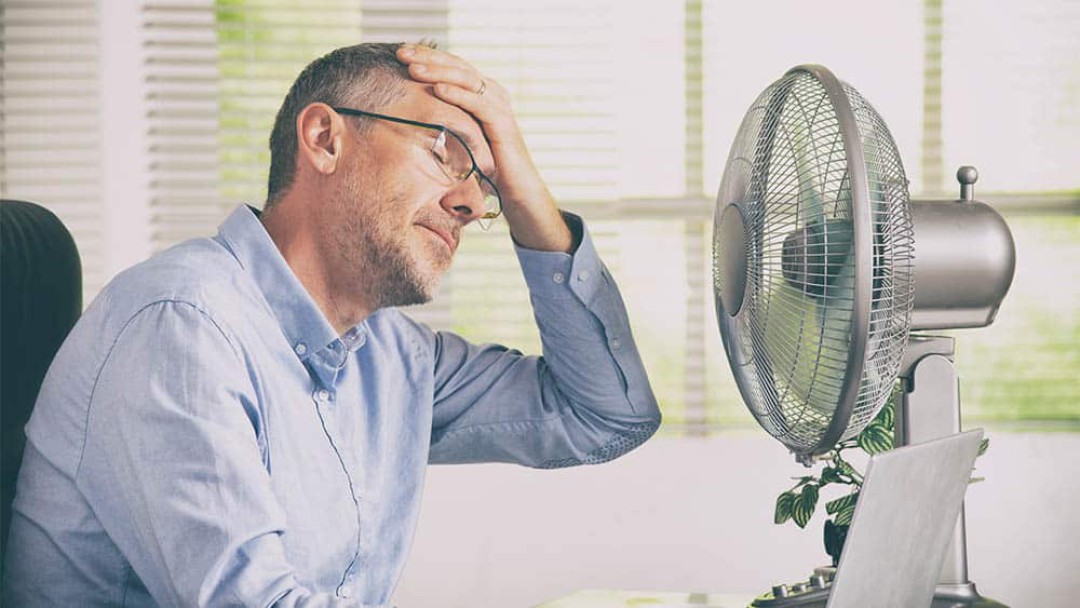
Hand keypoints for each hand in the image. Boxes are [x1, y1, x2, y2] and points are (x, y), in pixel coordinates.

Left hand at [396, 44, 572, 251]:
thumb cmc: (484, 168)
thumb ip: (443, 121)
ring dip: (438, 71)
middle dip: (428, 57)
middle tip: (401, 52)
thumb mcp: (459, 138)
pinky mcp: (503, 122)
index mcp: (480, 93)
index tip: (399, 53)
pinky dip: (457, 95)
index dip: (426, 56)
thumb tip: (406, 113)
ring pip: (466, 78)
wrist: (515, 193)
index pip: (451, 66)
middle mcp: (492, 93)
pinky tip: (437, 90)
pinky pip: (478, 103)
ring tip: (413, 67)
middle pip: (457, 65)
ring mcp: (499, 105)